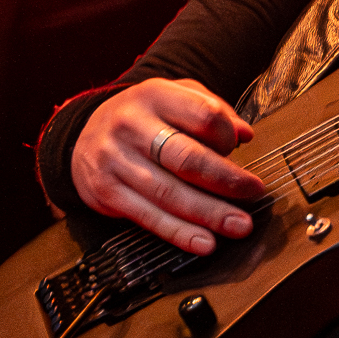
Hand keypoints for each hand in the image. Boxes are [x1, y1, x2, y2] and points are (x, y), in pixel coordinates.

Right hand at [70, 78, 266, 255]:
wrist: (84, 135)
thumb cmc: (145, 118)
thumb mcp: (175, 98)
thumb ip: (213, 109)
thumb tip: (245, 134)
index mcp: (155, 95)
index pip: (203, 114)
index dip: (227, 135)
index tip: (240, 150)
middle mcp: (131, 125)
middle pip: (186, 157)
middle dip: (225, 180)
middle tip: (254, 193)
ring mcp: (114, 159)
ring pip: (169, 192)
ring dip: (208, 214)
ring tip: (238, 225)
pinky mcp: (105, 191)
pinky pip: (148, 217)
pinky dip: (179, 233)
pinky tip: (204, 242)